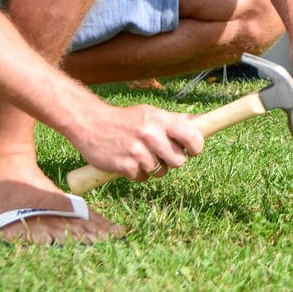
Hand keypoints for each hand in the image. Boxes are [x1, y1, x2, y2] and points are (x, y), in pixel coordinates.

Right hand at [70, 103, 205, 181]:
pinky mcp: (125, 167)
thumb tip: (201, 121)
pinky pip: (143, 178)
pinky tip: (130, 161)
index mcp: (160, 120)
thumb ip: (175, 120)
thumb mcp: (151, 113)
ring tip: (142, 155)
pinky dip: (138, 173)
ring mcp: (138, 152)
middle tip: (162, 154)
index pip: (192, 137)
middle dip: (173, 160)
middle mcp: (151, 135)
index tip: (192, 150)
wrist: (91, 124)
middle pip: (179, 161)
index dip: (196, 147)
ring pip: (161, 172)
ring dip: (154, 168)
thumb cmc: (126, 120)